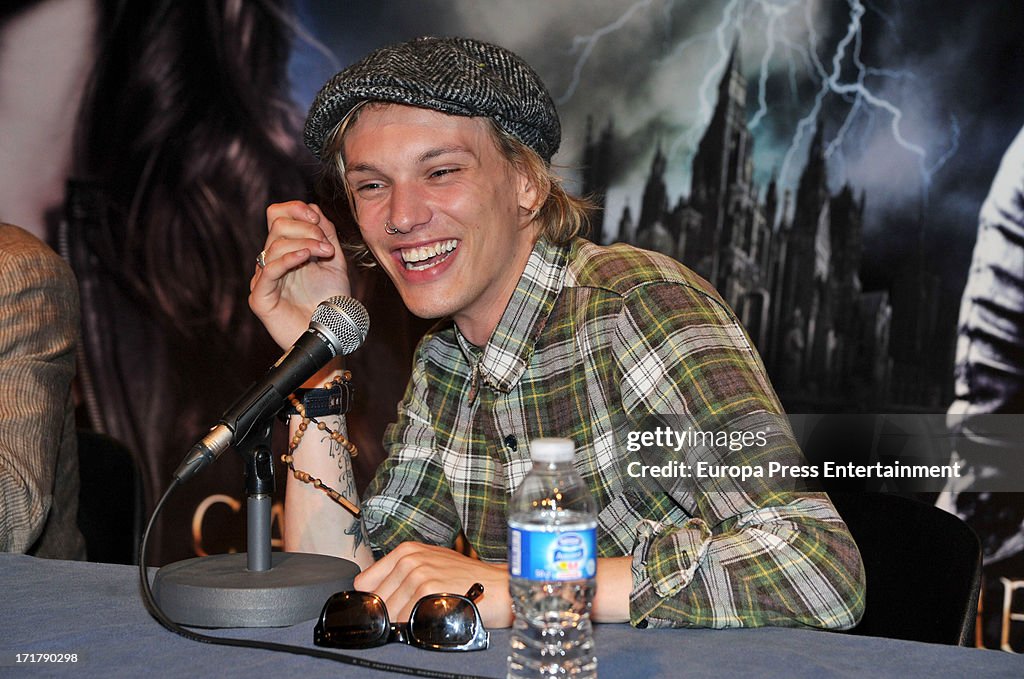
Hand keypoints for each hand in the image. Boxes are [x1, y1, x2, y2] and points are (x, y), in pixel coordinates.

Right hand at [249, 201, 350, 349]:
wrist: (332, 334)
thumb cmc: (332, 302)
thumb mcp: (334, 262)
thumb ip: (325, 235)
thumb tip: (313, 208)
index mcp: (286, 250)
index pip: (277, 215)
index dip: (295, 209)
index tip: (317, 219)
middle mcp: (272, 261)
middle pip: (276, 224)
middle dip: (306, 228)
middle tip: (326, 246)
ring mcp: (264, 279)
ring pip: (274, 244)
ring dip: (305, 243)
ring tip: (326, 253)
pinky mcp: (260, 298)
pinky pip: (268, 270)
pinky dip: (289, 258)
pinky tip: (306, 257)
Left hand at [353, 542, 512, 627]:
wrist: (500, 588)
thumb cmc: (468, 579)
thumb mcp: (432, 565)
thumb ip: (403, 575)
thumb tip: (377, 597)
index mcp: (406, 551)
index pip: (366, 583)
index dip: (376, 600)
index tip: (387, 608)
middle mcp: (409, 559)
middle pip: (376, 600)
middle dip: (390, 613)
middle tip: (413, 615)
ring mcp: (416, 573)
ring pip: (388, 612)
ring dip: (402, 621)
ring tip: (424, 616)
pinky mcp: (426, 590)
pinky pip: (403, 620)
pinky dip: (411, 627)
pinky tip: (429, 622)